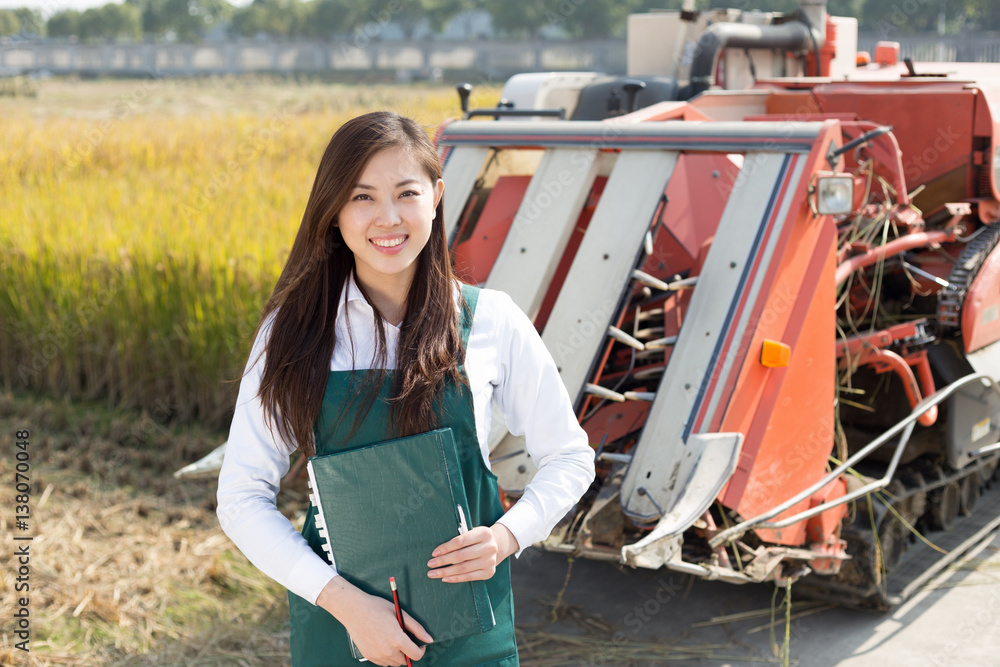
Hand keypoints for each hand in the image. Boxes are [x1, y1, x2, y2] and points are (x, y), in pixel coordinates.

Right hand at [316, 575, 431, 665]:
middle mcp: (388, 651)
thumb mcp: (400, 613)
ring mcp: (377, 655)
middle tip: (404, 639)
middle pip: (405, 661)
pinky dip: (387, 657)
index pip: (416, 656)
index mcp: (397, 640)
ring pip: (394, 663)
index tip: (419, 645)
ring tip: (393, 640)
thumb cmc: (377, 608)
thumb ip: (416, 628)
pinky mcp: (369, 656)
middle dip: (408, 652)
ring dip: (397, 655)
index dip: (420, 651)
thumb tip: (429, 639)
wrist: (353, 610)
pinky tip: (383, 643)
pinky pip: (383, 663)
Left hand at [427, 524, 519, 582]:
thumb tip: (438, 551)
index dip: (446, 547)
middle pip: (461, 556)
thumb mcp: (471, 532)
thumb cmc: (477, 539)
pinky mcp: (489, 572)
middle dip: (443, 561)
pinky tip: (445, 578)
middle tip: (430, 564)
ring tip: (433, 573)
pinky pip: (469, 577)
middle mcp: (490, 547)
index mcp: (484, 533)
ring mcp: (490, 561)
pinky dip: (456, 578)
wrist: (496, 546)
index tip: (434, 553)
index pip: (461, 541)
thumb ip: (459, 538)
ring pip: (463, 568)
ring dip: (446, 572)